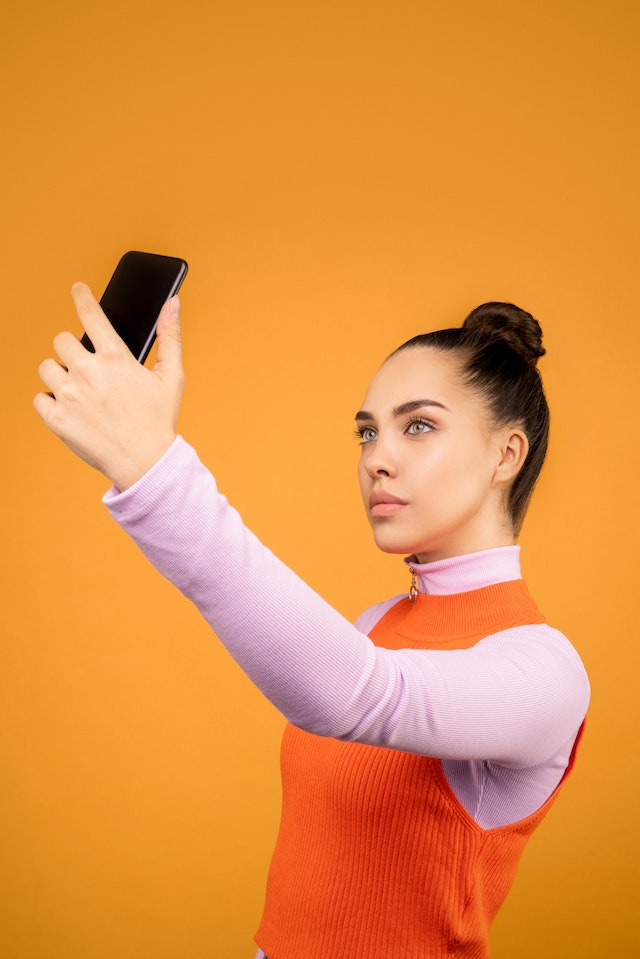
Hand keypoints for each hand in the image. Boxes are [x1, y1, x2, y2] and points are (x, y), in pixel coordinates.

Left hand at [34, 283, 184, 489]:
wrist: (144, 462)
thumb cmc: (159, 420)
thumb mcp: (171, 376)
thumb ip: (170, 336)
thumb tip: (173, 302)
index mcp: (116, 357)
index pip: (91, 314)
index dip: (82, 297)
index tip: (77, 290)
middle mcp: (88, 371)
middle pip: (61, 340)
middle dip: (72, 350)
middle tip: (86, 368)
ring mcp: (69, 395)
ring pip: (46, 367)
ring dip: (58, 375)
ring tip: (78, 392)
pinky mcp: (55, 418)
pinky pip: (39, 397)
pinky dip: (50, 403)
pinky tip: (71, 411)